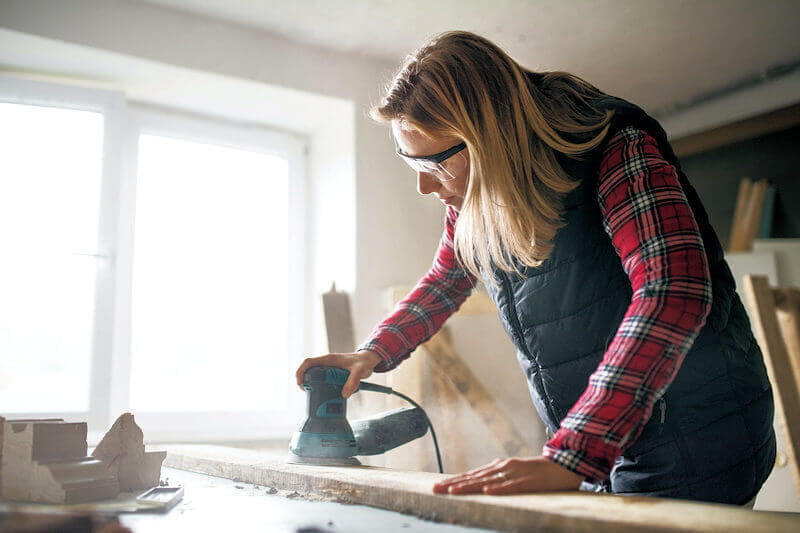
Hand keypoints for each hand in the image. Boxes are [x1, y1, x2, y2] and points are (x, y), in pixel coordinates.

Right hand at [295, 350, 382, 397]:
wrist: (369, 360)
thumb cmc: (363, 362)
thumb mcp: (359, 371)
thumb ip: (353, 381)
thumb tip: (344, 394)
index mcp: (329, 359)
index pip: (309, 362)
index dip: (301, 372)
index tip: (300, 383)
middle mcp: (326, 363)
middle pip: (309, 371)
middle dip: (305, 381)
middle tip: (307, 392)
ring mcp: (329, 369)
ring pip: (315, 377)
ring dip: (313, 386)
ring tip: (315, 395)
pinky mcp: (332, 374)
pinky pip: (322, 381)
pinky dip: (321, 388)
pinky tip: (326, 395)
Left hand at [432, 457, 583, 494]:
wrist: (564, 464)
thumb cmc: (539, 472)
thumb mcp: (515, 474)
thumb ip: (499, 478)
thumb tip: (482, 484)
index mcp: (499, 467)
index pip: (471, 476)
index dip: (454, 481)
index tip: (437, 487)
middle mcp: (503, 468)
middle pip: (474, 478)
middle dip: (454, 484)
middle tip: (434, 490)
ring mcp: (515, 473)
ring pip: (488, 481)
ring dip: (469, 487)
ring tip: (453, 492)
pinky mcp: (529, 481)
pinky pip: (512, 486)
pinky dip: (499, 489)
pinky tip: (487, 492)